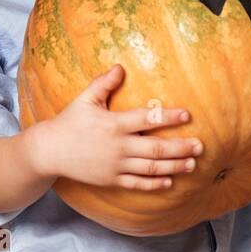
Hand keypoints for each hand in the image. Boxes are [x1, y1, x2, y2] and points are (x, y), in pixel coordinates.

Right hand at [29, 63, 202, 190]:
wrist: (50, 151)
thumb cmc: (69, 121)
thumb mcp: (84, 99)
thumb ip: (103, 83)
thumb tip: (120, 67)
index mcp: (114, 124)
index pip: (147, 119)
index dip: (169, 117)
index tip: (188, 116)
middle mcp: (118, 147)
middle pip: (156, 148)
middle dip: (180, 147)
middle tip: (201, 145)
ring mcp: (115, 166)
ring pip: (151, 168)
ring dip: (174, 167)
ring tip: (192, 164)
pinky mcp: (111, 180)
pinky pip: (137, 184)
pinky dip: (154, 184)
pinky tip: (169, 182)